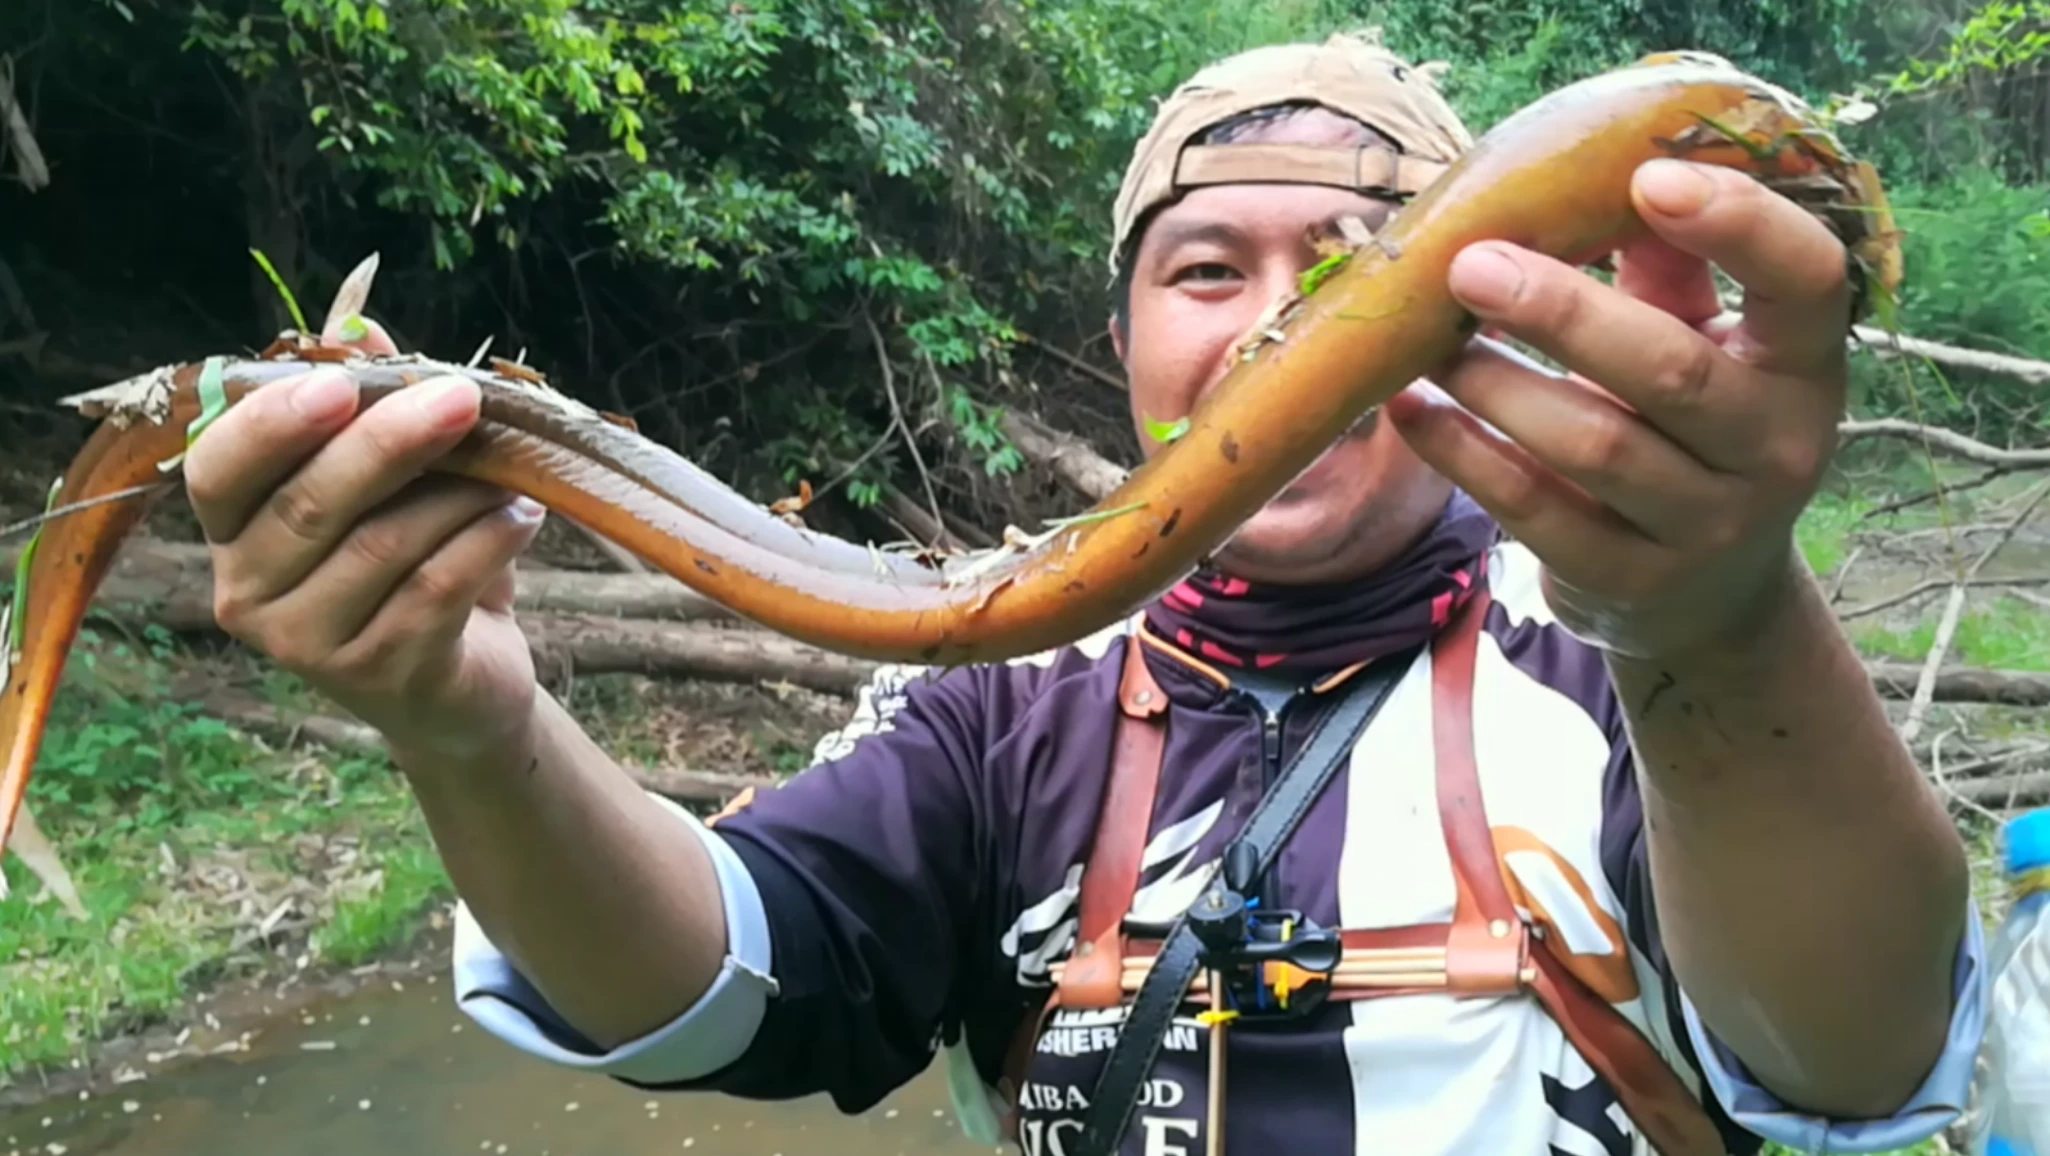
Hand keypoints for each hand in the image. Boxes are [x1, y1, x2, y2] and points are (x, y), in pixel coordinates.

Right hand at [182, 311, 549, 767]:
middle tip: (464, 397)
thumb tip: (361, 324)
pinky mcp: (381, 675)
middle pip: (310, 504)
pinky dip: (487, 543)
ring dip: (459, 495)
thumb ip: (371, 403)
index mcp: (233, 529)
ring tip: (514, 472)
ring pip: (382, 545)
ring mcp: (308, 644)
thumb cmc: (412, 566)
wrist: (456, 687)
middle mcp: (250, 591)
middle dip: (391, 441)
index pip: (219, 468)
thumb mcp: (395, 484)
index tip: (340, 382)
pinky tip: (524, 517)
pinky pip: (436, 590)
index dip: (272, 424)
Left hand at [1384, 157, 1853, 659]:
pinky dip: (1462, 454)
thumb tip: (1593, 170)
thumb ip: (1666, 271)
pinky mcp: (1627, 580)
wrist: (1706, 597)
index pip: (1807, 280)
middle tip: (1469, 265)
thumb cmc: (1691, 431)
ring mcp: (1704, 525)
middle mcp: (1773, 449)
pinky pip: (1533, 510)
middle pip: (1669, 370)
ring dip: (1495, 384)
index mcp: (1804, 366)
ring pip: (1593, 445)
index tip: (1649, 176)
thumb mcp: (1703, 345)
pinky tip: (1410, 409)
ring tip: (1426, 341)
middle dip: (1562, 311)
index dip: (1740, 224)